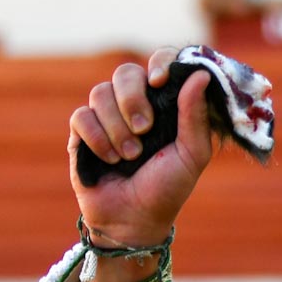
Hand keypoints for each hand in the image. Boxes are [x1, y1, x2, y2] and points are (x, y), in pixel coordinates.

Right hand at [67, 48, 214, 281]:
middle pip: (125, 72)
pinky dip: (97, 138)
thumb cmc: (168, 188)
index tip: (160, 81)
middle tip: (144, 129)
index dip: (159, 62)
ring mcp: (106, 116)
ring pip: (100, 93)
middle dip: (133, 99)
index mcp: (164, 104)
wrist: (134, 220)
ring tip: (129, 155)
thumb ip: (195, 116)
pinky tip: (110, 159)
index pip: (160, 61)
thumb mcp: (192, 155)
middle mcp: (135, 104)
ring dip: (116, 127)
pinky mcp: (82, 132)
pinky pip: (81, 116)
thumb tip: (199, 73)